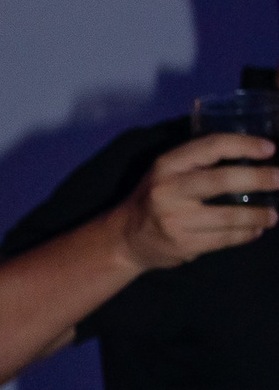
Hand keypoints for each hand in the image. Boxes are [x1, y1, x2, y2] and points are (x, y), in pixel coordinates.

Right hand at [114, 129, 278, 270]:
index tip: (270, 149)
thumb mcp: (168, 171)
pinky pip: (223, 239)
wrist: (125, 238)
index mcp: (167, 164)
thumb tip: (251, 156)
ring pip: (227, 216)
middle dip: (258, 179)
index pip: (211, 146)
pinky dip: (244, 235)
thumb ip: (199, 162)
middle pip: (221, 181)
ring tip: (274, 215)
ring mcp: (175, 220)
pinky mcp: (183, 244)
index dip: (243, 145)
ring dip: (257, 215)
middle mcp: (169, 190)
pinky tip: (255, 231)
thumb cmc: (156, 197)